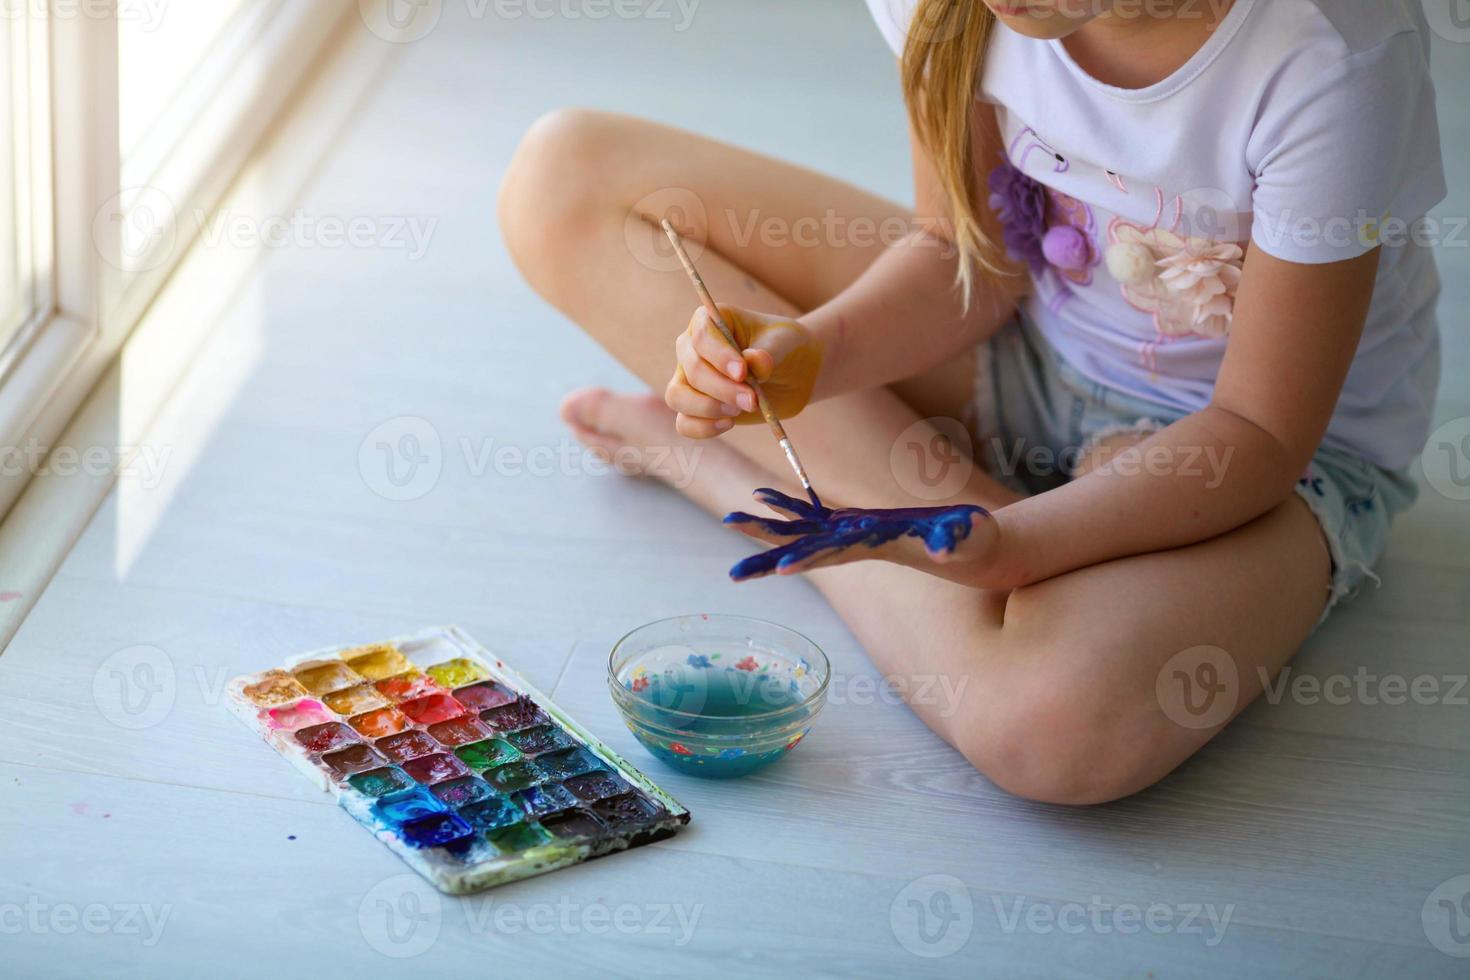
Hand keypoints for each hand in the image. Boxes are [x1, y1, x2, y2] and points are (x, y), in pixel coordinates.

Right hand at [665, 304, 822, 438]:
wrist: (792, 373)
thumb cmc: (783, 348)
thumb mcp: (782, 343)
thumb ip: (767, 352)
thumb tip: (752, 361)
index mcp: (708, 320)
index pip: (702, 336)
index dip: (719, 356)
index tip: (742, 372)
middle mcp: (691, 348)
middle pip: (692, 369)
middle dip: (722, 388)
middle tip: (752, 400)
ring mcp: (688, 378)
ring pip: (677, 396)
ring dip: (707, 408)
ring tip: (739, 410)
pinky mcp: (695, 407)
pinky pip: (684, 423)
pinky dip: (703, 428)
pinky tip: (729, 423)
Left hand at [722, 488, 994, 581]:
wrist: (967, 548)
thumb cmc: (969, 543)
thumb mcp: (965, 540)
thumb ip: (955, 542)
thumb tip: (945, 548)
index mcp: (874, 548)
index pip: (836, 558)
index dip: (809, 561)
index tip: (781, 569)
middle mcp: (853, 546)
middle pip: (803, 553)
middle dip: (767, 560)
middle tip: (731, 574)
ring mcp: (849, 535)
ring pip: (798, 533)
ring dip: (764, 529)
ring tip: (729, 520)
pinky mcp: (851, 523)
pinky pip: (811, 514)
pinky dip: (787, 504)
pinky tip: (763, 495)